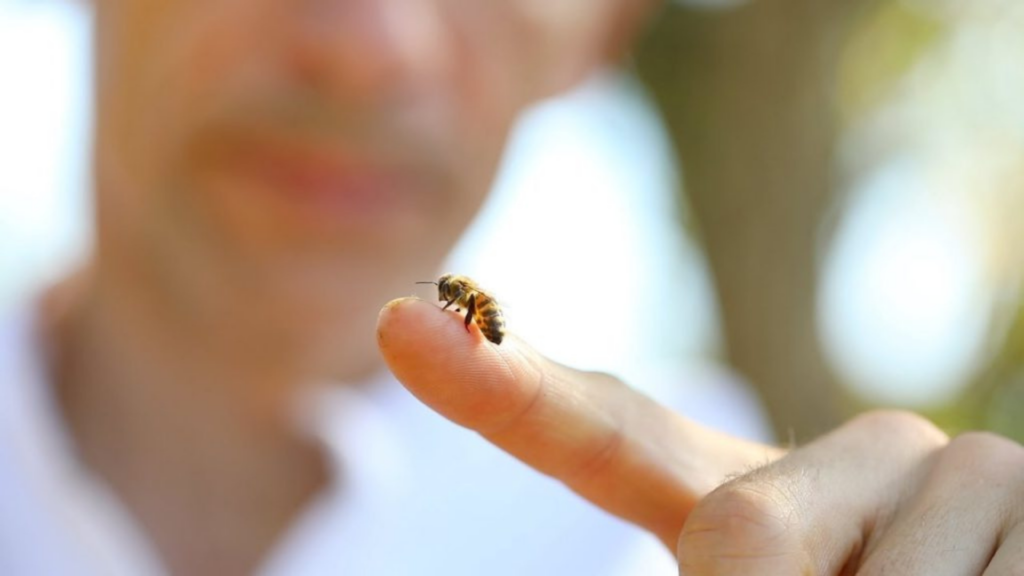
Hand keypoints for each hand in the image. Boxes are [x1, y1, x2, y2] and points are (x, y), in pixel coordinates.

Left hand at [377, 297, 1023, 573]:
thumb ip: (719, 569)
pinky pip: (990, 575)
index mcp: (733, 501)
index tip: (400, 324)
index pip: (600, 433)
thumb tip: (718, 542)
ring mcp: (937, 467)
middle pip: (740, 536)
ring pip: (879, 574)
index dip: (498, 386)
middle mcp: (824, 455)